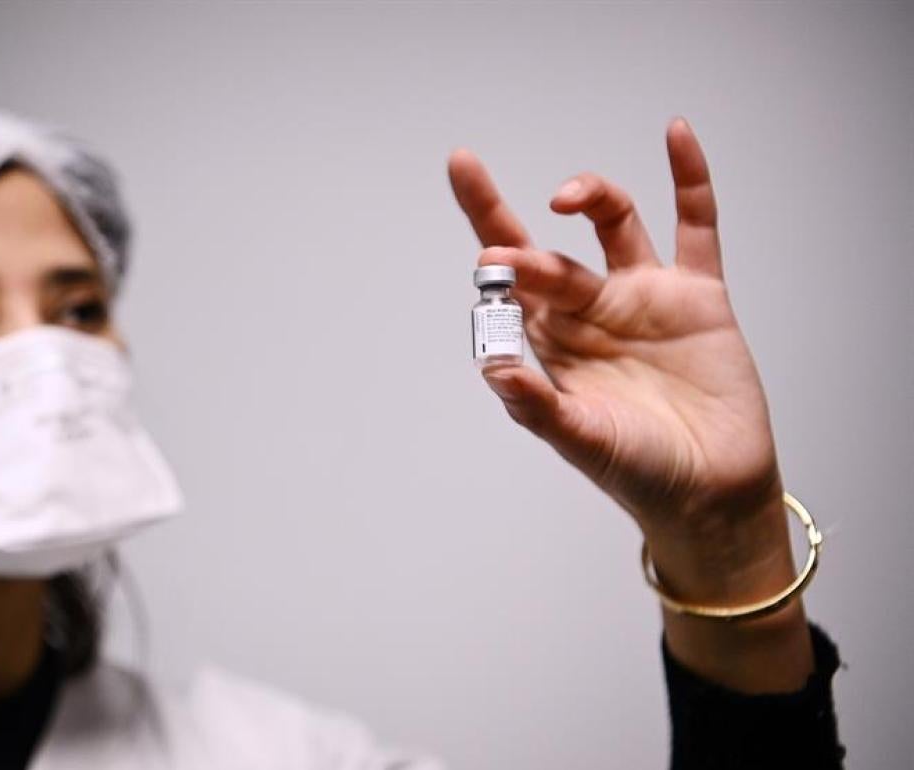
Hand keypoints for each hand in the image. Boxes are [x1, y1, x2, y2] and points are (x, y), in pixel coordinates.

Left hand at [450, 119, 788, 586]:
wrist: (713, 493)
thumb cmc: (637, 471)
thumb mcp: (580, 440)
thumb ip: (538, 406)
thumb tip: (493, 369)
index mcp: (551, 340)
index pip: (508, 279)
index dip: (485, 228)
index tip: (462, 171)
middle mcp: (591, 309)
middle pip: (548, 253)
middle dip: (517, 241)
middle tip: (495, 235)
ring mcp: (644, 297)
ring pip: (613, 223)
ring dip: (592, 197)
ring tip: (568, 196)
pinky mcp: (698, 296)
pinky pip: (695, 225)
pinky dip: (688, 179)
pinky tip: (675, 135)